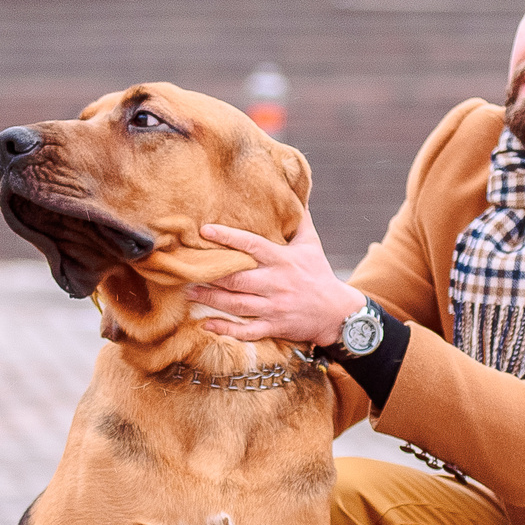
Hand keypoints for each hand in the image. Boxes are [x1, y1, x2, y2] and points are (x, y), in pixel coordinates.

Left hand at [188, 218, 365, 346]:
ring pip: (236, 304)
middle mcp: (276, 283)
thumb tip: (295, 193)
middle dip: (211, 275)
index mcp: (282, 260)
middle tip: (186, 269)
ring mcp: (274, 307)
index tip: (205, 230)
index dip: (228, 238)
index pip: (252, 245)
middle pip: (237, 279)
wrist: (338, 313)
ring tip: (189, 292)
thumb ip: (300, 220)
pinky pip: (247, 330)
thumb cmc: (320, 274)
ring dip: (210, 299)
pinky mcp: (274, 326)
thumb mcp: (311, 245)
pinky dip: (226, 329)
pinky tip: (206, 325)